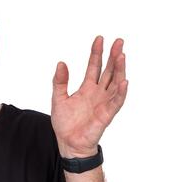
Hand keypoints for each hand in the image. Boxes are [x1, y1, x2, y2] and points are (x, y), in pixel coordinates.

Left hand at [51, 36, 127, 157]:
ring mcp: (104, 103)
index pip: (94, 66)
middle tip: (119, 41)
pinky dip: (120, 92)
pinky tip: (124, 82)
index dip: (96, 53)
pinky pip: (116, 102)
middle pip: (108, 71)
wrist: (68, 142)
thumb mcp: (58, 98)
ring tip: (121, 56)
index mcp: (87, 88)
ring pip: (115, 83)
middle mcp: (98, 93)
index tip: (100, 39)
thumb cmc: (65, 122)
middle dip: (113, 56)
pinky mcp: (106, 114)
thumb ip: (59, 81)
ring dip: (119, 70)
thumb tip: (61, 63)